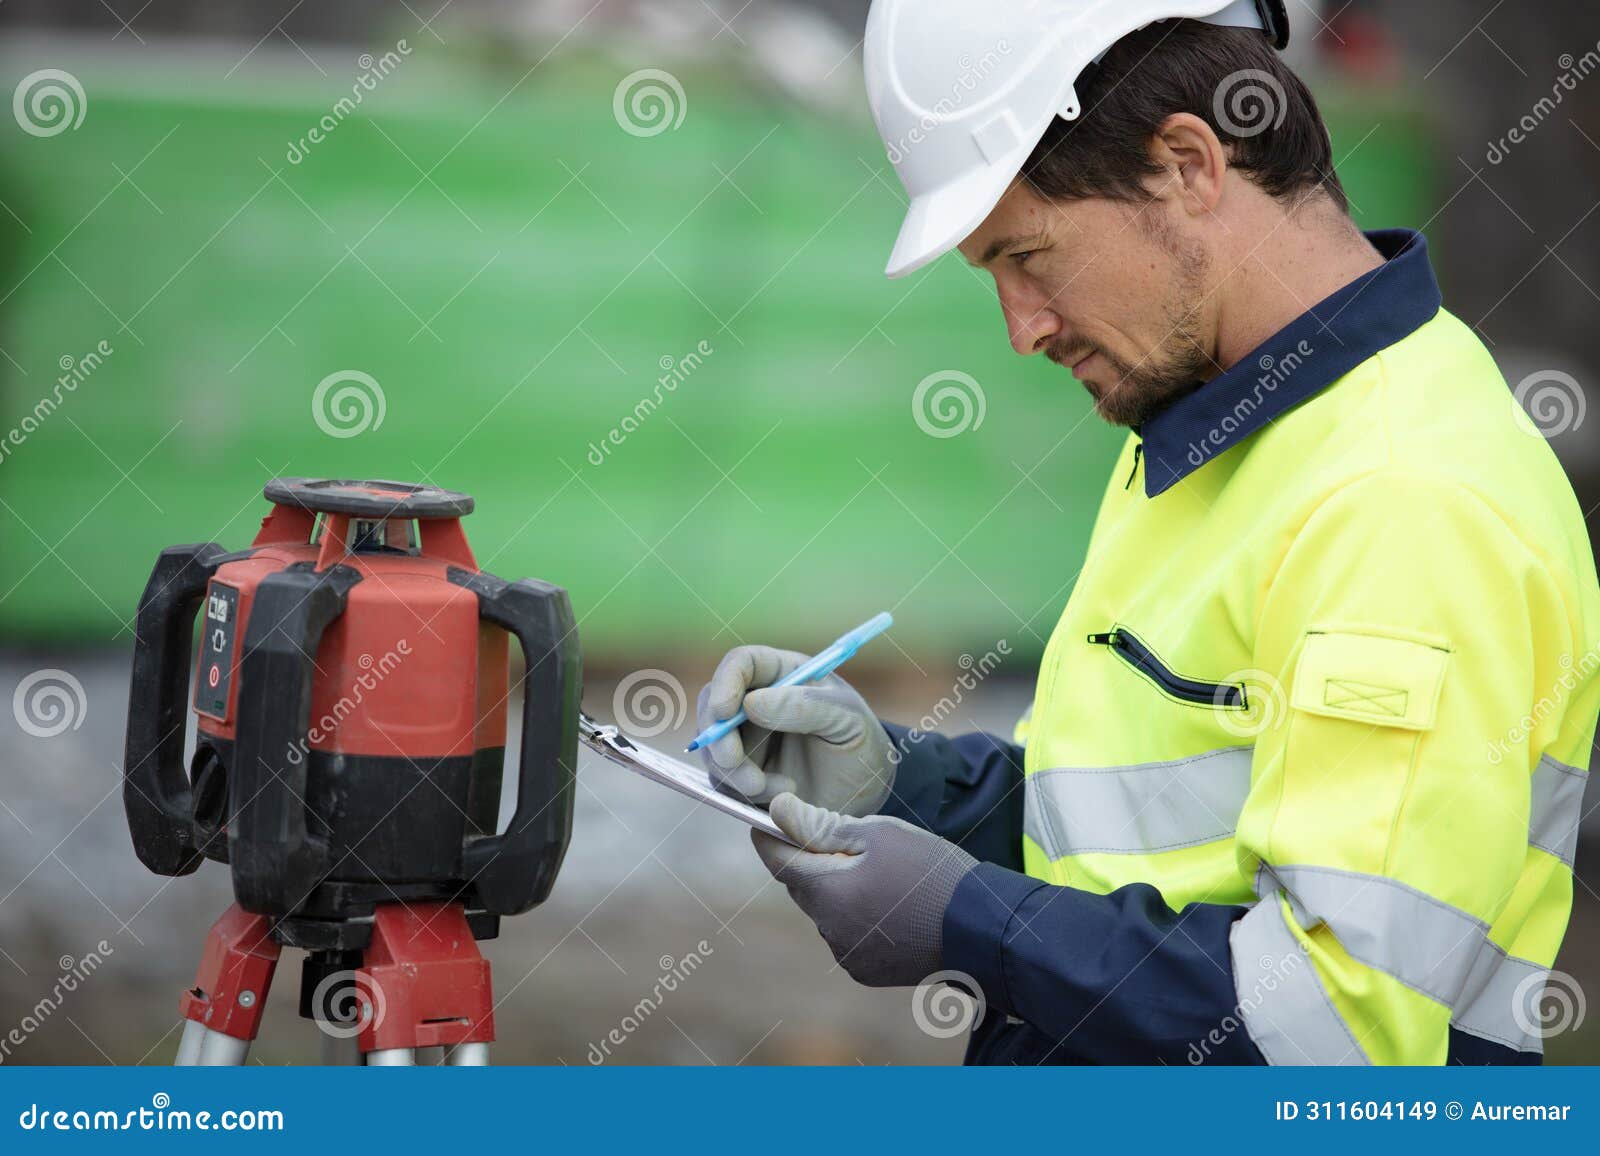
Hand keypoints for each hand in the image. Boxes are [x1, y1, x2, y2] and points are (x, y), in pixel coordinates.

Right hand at [696, 645, 894, 815]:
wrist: (867, 793)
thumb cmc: (861, 744)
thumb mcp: (846, 720)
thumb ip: (804, 706)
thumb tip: (750, 704)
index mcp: (784, 674)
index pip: (742, 664)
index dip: (726, 682)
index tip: (725, 712)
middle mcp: (758, 702)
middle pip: (713, 705)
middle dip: (718, 736)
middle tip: (734, 762)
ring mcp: (747, 739)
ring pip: (713, 748)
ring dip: (735, 771)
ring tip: (781, 787)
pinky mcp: (743, 772)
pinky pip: (724, 780)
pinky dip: (745, 791)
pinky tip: (782, 794)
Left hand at [752, 793, 976, 986]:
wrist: (981, 929)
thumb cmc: (932, 872)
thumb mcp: (879, 835)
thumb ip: (821, 826)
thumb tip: (779, 810)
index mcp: (827, 893)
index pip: (778, 861)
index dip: (769, 837)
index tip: (764, 820)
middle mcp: (829, 930)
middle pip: (802, 887)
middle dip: (810, 862)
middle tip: (839, 839)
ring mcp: (848, 955)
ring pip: (825, 912)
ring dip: (836, 891)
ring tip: (877, 873)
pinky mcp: (867, 971)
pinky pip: (846, 935)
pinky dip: (855, 916)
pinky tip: (888, 903)